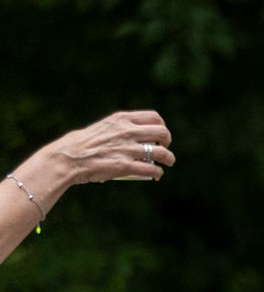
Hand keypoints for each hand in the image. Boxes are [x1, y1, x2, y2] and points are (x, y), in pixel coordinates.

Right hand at [33, 110, 174, 187]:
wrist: (67, 158)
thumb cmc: (82, 144)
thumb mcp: (103, 127)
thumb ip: (120, 128)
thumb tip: (134, 134)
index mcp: (121, 119)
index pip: (154, 117)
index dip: (161, 126)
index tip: (158, 135)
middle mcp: (127, 131)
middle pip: (162, 133)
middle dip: (167, 141)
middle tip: (164, 149)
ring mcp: (127, 149)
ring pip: (162, 153)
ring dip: (169, 159)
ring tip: (167, 162)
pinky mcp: (125, 166)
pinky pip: (152, 169)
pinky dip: (158, 173)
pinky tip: (157, 175)